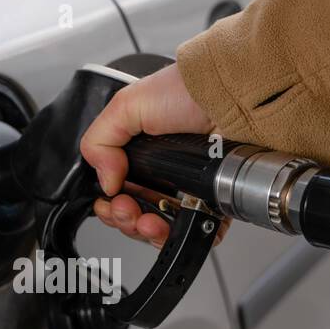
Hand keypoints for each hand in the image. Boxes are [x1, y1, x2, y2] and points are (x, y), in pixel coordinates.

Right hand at [80, 63, 221, 247]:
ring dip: (149, 232)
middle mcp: (162, 174)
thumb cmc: (186, 92)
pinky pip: (198, 230)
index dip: (110, 205)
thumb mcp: (127, 106)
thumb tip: (104, 182)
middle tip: (128, 211)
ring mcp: (188, 190)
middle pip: (136, 215)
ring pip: (163, 228)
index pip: (117, 192)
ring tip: (150, 222)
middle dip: (126, 220)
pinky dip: (186, 236)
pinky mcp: (214, 201)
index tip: (111, 204)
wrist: (229, 97)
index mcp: (140, 156)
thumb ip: (100, 142)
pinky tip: (175, 228)